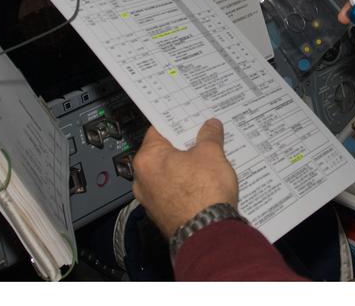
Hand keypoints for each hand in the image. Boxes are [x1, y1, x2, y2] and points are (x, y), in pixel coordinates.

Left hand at [132, 118, 239, 238]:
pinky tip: (203, 186)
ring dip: (184, 169)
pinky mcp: (162, 216)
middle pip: (162, 154)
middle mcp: (142, 180)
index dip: (176, 124)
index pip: (157, 131)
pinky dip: (184, 188)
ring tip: (207, 163)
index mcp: (148, 159)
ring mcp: (150, 201)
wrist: (208, 233)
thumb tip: (211, 126)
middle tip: (201, 140)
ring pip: (167, 175)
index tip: (189, 121)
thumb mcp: (211, 154)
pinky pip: (171, 194)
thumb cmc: (204, 193)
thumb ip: (209, 136)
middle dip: (182, 148)